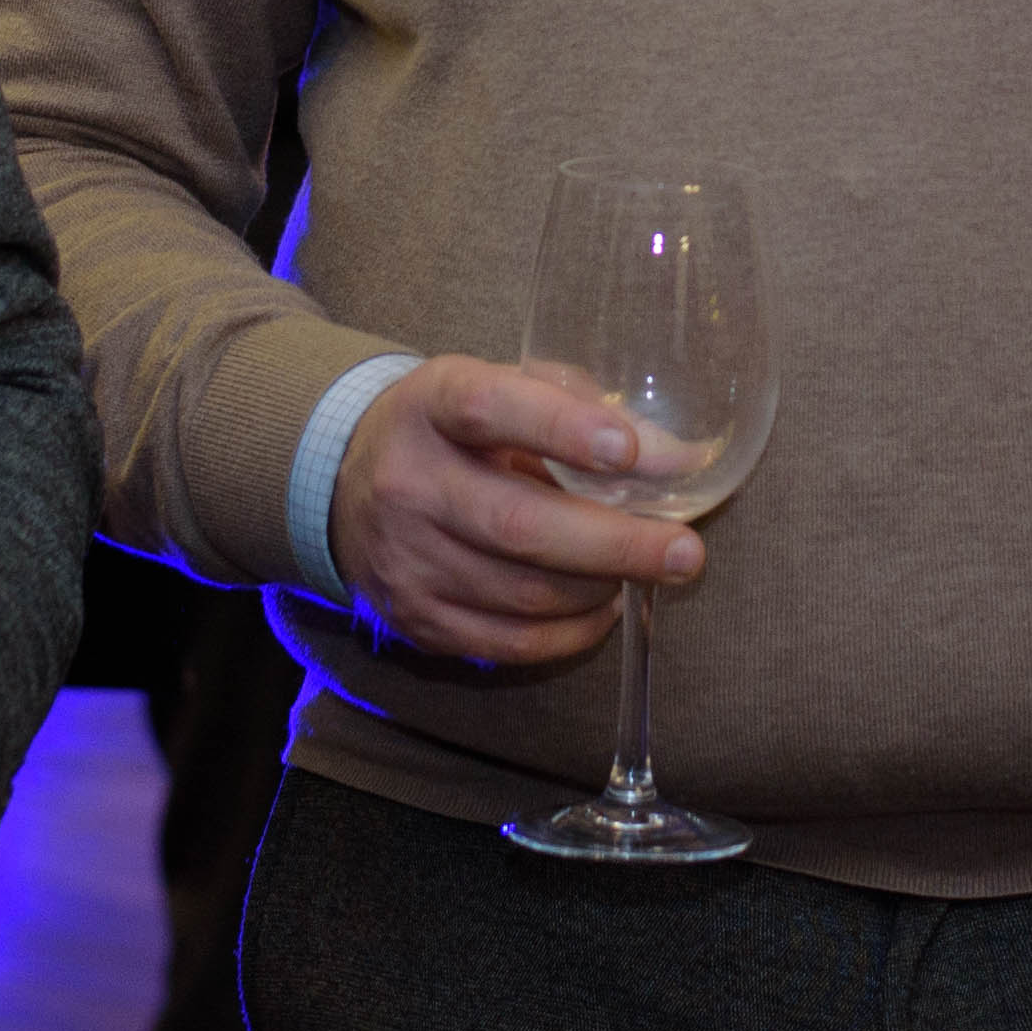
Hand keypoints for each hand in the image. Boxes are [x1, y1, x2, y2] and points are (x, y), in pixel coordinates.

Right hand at [326, 355, 700, 670]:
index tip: (629, 451)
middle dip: (614, 544)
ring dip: (600, 589)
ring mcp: (406, 559)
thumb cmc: (453, 430)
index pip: (489, 409)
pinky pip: (506, 642)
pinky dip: (569, 633)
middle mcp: (409, 483)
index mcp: (432, 405)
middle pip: (516, 524)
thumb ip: (582, 409)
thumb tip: (675, 458)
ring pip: (520, 593)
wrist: (346, 483)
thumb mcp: (502, 388)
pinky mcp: (413, 618)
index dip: (560, 429)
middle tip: (685, 552)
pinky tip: (603, 608)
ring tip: (649, 571)